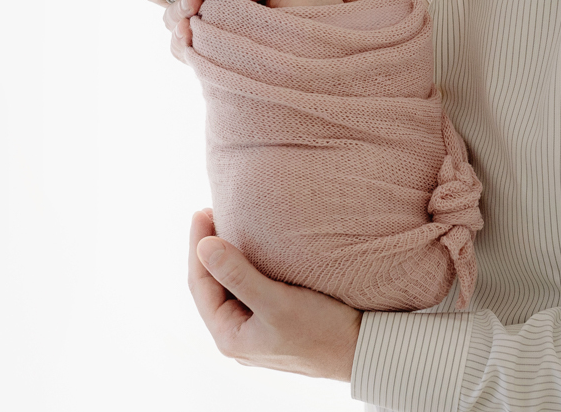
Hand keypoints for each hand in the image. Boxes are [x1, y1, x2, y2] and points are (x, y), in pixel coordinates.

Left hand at [188, 210, 359, 381]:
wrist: (363, 349)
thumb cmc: (321, 331)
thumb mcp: (277, 301)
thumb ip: (239, 275)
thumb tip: (205, 246)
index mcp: (229, 337)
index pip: (200, 284)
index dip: (197, 246)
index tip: (202, 212)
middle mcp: (238, 335)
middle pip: (212, 286)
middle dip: (209, 250)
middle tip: (212, 211)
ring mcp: (255, 328)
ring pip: (231, 286)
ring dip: (227, 256)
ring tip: (227, 224)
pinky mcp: (274, 320)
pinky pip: (249, 288)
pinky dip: (245, 266)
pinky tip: (251, 248)